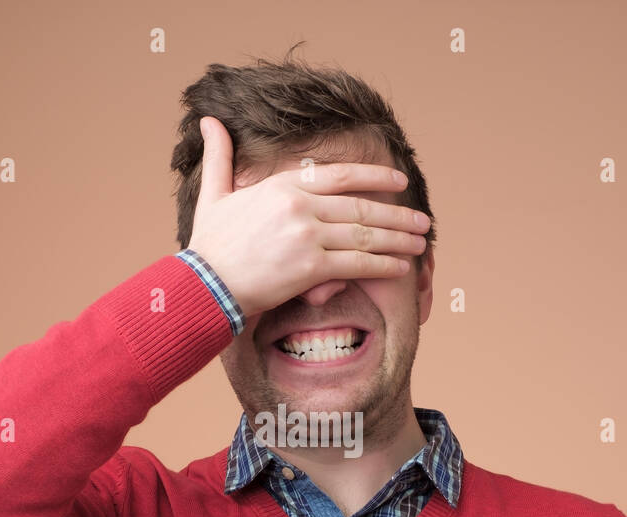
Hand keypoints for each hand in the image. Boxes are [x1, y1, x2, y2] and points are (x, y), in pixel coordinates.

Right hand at [185, 115, 430, 325]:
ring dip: (398, 239)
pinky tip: (402, 266)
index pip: (341, 175)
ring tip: (420, 242)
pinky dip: (384, 265)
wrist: (203, 285)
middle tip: (422, 220)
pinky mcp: (311, 267)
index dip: (375, 176)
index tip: (399, 180)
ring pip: (365, 235)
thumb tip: (209, 120)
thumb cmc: (208, 245)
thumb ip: (219, 156)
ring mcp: (307, 236)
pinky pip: (358, 264)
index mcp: (282, 186)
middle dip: (397, 214)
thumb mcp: (212, 194)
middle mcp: (299, 206)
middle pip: (361, 208)